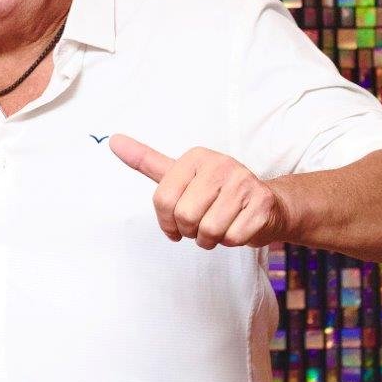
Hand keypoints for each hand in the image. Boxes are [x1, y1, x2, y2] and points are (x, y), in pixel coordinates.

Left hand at [108, 134, 290, 249]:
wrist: (268, 206)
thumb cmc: (216, 193)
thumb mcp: (179, 175)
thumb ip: (146, 161)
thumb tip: (113, 140)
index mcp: (195, 157)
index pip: (163, 199)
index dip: (166, 221)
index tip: (174, 223)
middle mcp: (220, 164)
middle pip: (185, 216)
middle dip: (190, 230)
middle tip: (201, 224)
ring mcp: (244, 182)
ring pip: (209, 230)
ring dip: (210, 239)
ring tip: (219, 226)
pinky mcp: (262, 204)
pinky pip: (233, 238)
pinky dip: (231, 241)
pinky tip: (237, 227)